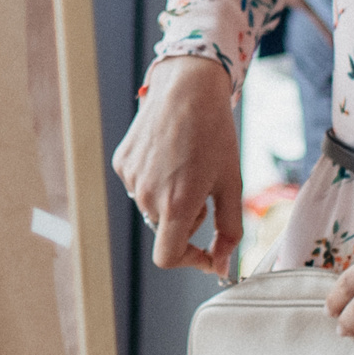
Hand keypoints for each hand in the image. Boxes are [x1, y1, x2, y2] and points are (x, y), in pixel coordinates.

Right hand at [111, 55, 241, 272]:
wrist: (188, 88)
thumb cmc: (215, 132)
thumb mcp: (231, 183)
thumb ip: (229, 231)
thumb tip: (223, 267)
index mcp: (177, 204)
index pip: (168, 257)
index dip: (189, 261)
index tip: (206, 253)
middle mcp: (148, 196)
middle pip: (166, 229)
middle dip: (187, 218)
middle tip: (203, 185)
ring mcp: (131, 178)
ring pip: (153, 207)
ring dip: (171, 198)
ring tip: (187, 163)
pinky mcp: (122, 162)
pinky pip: (140, 185)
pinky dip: (156, 179)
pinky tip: (169, 153)